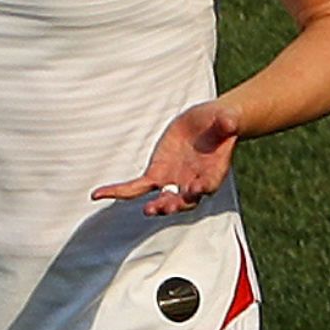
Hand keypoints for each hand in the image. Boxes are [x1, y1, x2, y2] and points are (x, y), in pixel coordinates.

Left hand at [91, 102, 241, 217]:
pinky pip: (136, 187)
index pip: (209, 183)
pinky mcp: (156, 175)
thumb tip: (230, 123)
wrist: (207, 124)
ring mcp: (174, 181)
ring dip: (155, 205)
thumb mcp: (226, 119)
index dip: (203, 187)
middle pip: (185, 199)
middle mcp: (193, 182)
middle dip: (176, 204)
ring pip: (162, 198)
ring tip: (149, 210)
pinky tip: (99, 195)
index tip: (197, 188)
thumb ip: (227, 123)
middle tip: (167, 207)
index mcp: (213, 172)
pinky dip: (120, 192)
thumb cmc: (220, 122)